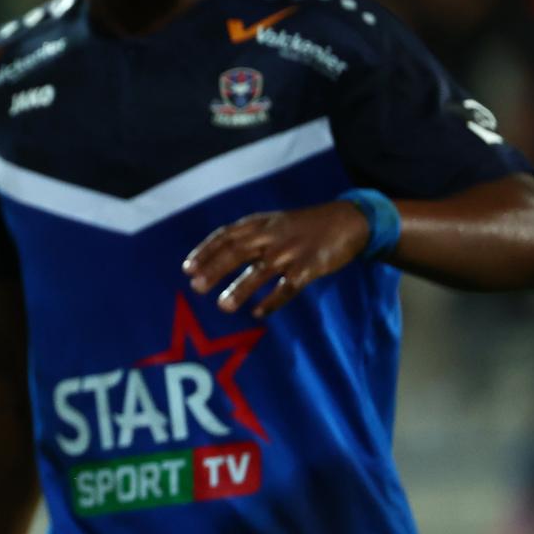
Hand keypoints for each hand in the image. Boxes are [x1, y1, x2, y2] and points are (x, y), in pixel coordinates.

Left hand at [182, 201, 372, 318]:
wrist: (347, 221)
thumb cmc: (303, 226)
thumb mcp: (273, 223)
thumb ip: (248, 236)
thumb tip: (216, 257)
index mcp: (259, 224)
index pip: (225, 236)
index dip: (205, 251)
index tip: (187, 268)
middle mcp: (271, 236)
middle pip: (237, 252)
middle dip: (214, 269)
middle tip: (196, 287)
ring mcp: (290, 252)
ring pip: (260, 271)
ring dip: (240, 289)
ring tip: (223, 306)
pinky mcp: (309, 267)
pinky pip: (287, 287)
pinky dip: (272, 301)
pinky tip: (258, 313)